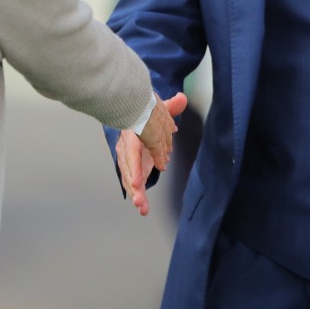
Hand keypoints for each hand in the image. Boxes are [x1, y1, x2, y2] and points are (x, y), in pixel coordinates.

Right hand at [118, 92, 187, 216]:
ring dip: (136, 194)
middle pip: (129, 171)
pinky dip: (138, 195)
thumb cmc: (146, 114)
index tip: (136, 183)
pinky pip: (134, 183)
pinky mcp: (133, 168)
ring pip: (130, 180)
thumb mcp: (158, 107)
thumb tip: (182, 99)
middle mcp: (127, 150)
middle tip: (139, 201)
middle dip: (134, 187)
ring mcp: (129, 160)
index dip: (135, 168)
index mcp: (132, 136)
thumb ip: (170, 105)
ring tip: (142, 208)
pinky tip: (143, 208)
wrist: (135, 115)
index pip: (132, 153)